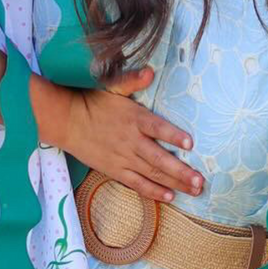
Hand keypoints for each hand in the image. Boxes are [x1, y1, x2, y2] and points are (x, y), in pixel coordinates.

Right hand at [37, 68, 201, 204]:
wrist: (67, 121)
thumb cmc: (93, 102)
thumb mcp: (112, 87)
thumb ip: (132, 81)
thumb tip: (150, 72)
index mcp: (133, 118)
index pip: (157, 128)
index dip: (173, 136)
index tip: (190, 144)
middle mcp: (130, 140)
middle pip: (159, 158)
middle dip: (181, 171)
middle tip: (200, 181)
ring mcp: (123, 158)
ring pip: (152, 173)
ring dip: (174, 183)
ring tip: (194, 190)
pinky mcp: (114, 170)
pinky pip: (136, 183)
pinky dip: (153, 191)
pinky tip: (169, 197)